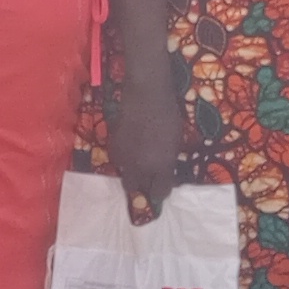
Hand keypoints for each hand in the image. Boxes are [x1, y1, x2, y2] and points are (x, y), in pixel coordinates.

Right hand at [104, 63, 182, 217]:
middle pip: (137, 188)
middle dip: (142, 187)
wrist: (146, 96)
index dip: (161, 192)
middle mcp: (141, 167)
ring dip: (132, 173)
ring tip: (138, 162)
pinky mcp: (112, 147)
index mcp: (161, 167)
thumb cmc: (168, 116)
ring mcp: (125, 158)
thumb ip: (168, 161)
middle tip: (148, 180)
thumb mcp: (175, 142)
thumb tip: (165, 172)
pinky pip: (118, 162)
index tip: (162, 188)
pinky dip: (123, 160)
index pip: (160, 192)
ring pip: (125, 175)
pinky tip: (129, 149)